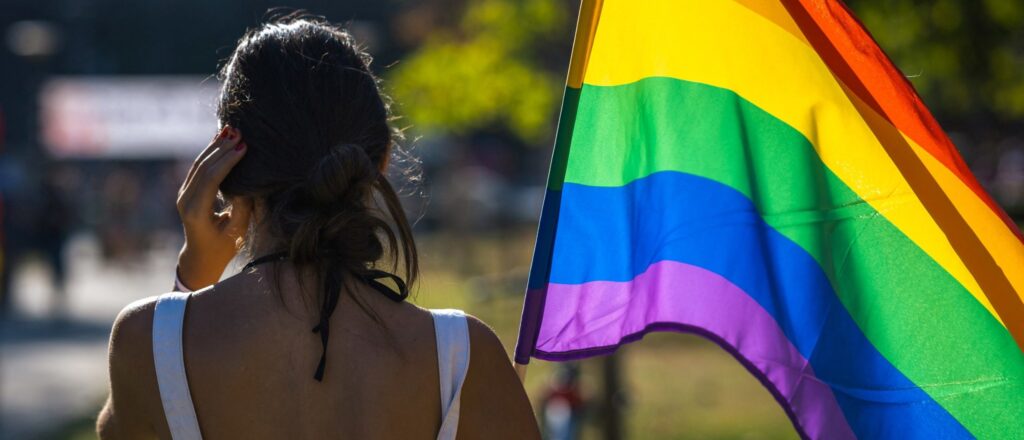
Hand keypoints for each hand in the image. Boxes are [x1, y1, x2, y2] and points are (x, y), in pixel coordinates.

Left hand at [175, 126, 251, 289]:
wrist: (200, 257)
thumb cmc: (223, 247)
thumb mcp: (237, 230)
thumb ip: (242, 206)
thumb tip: (245, 182)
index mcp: (197, 211)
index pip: (211, 178)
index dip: (228, 160)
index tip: (244, 147)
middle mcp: (185, 200)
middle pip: (203, 167)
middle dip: (221, 148)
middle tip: (239, 133)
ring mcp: (183, 194)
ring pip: (199, 164)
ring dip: (215, 147)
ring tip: (231, 131)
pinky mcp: (186, 191)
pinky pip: (197, 168)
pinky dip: (210, 153)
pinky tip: (220, 141)